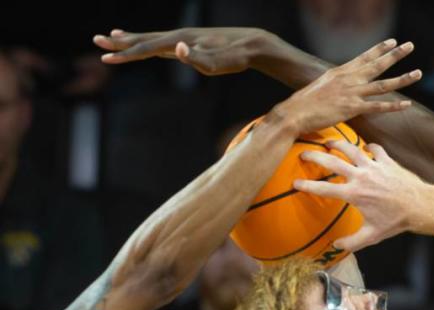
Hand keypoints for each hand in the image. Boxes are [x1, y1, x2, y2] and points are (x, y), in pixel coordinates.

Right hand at [94, 27, 268, 74]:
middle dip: (120, 42)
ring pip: (151, 38)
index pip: (147, 48)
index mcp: (179, 41)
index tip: (106, 58)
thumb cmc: (235, 58)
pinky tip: (146, 42)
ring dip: (131, 38)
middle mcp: (178, 36)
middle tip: (96, 41)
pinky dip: (148, 40)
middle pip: (144, 39)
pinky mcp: (190, 42)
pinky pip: (162, 41)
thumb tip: (176, 49)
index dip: (126, 54)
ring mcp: (183, 38)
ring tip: (112, 36)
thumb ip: (196, 59)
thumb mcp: (218, 64)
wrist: (251, 44)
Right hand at [270, 39, 420, 133]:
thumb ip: (335, 82)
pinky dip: (394, 106)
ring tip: (418, 72)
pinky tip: (407, 104)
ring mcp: (352, 93)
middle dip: (395, 55)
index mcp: (341, 72)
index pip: (364, 57)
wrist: (294, 113)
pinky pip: (378, 107)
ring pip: (383, 84)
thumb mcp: (321, 85)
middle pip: (377, 64)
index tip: (392, 42)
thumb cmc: (304, 103)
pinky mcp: (352, 108)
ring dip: (402, 78)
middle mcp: (349, 79)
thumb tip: (341, 82)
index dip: (379, 49)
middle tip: (410, 46)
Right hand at [294, 139, 426, 250]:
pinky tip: (366, 148)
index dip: (306, 185)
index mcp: (354, 194)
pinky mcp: (387, 161)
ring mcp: (374, 166)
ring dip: (338, 143)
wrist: (420, 206)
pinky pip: (375, 149)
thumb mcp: (372, 235)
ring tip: (328, 142)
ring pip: (351, 148)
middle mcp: (361, 176)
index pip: (324, 188)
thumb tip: (335, 246)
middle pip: (332, 161)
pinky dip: (370, 147)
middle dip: (314, 156)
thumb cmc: (396, 222)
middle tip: (303, 153)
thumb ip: (352, 242)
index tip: (295, 183)